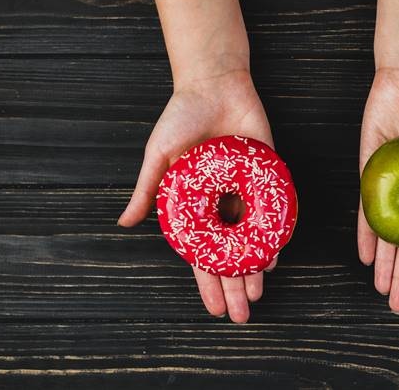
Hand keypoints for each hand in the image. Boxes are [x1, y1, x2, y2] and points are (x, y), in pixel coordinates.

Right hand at [118, 70, 274, 322]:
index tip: (214, 309)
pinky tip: (274, 257)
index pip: (202, 254)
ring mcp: (245, 193)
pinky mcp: (267, 177)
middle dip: (235, 285)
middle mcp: (221, 205)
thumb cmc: (181, 117)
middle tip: (243, 315)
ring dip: (255, 268)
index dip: (208, 282)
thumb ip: (146, 190)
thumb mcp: (159, 155)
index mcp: (195, 206)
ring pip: (252, 241)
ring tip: (257, 295)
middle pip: (230, 255)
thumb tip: (124, 223)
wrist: (214, 84)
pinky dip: (274, 235)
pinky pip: (273, 213)